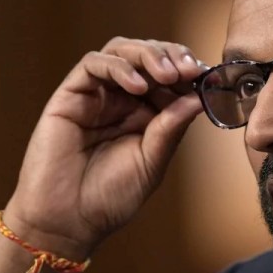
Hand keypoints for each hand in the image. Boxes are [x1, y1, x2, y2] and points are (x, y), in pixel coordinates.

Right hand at [3, 37, 204, 257]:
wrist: (68, 222)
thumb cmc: (109, 197)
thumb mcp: (152, 161)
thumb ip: (172, 127)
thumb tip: (200, 97)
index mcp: (145, 112)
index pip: (169, 75)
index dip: (187, 69)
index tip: (205, 76)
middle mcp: (121, 98)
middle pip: (147, 55)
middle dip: (171, 56)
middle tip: (187, 70)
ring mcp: (96, 94)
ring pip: (121, 50)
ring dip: (148, 55)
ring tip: (166, 75)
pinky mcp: (70, 95)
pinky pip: (93, 64)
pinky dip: (118, 68)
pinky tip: (137, 86)